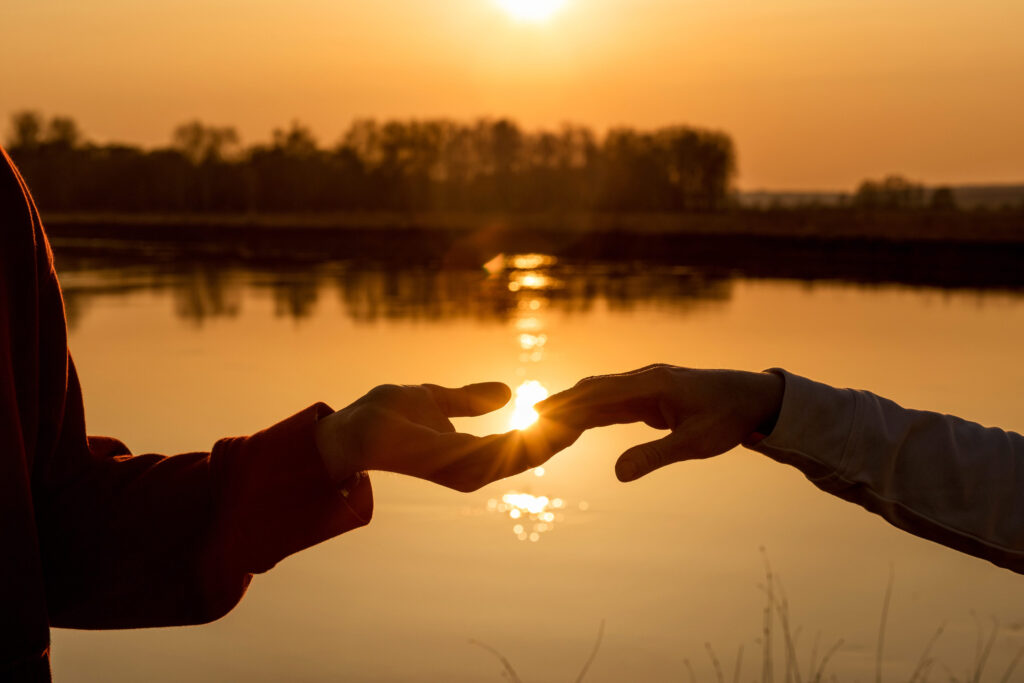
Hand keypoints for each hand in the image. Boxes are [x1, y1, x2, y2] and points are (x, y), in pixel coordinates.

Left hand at [316, 382, 580, 491]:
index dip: (549, 428)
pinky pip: (499, 452)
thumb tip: (508, 392)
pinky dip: (526, 437)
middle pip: (530, 454)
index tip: (579, 408)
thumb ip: (470, 400)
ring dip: (551, 435)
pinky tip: (548, 419)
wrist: (352, 427)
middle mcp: (472, 469)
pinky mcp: (452, 462)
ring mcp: (463, 470)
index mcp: (470, 456)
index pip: (521, 446)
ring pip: (521, 455)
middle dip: (561, 433)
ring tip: (581, 411)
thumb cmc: (386, 415)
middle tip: (592, 408)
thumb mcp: (437, 399)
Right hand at [535, 364, 783, 481]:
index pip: (600, 393)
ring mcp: (648, 386)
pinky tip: (579, 421)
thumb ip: (654, 457)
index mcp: (652, 384)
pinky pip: (616, 403)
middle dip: (563, 402)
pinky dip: (594, 411)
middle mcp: (645, 380)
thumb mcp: (694, 443)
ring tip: (545, 418)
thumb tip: (617, 474)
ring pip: (603, 395)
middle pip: (594, 389)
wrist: (755, 400)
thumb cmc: (728, 419)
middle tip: (530, 416)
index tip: (539, 413)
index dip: (568, 404)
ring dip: (576, 406)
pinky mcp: (652, 396)